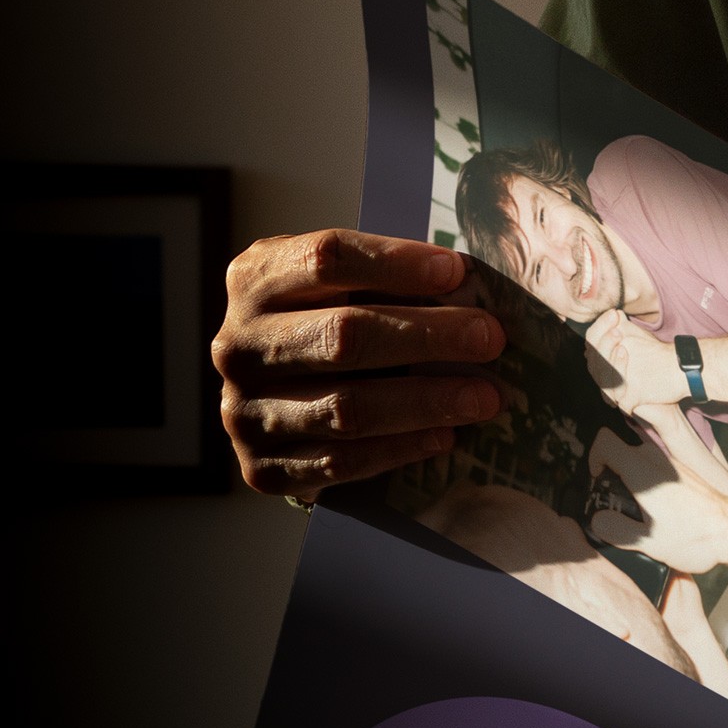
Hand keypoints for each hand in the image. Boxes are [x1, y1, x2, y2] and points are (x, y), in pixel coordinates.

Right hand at [213, 231, 504, 498]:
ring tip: (484, 397)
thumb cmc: (319, 328)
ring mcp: (244, 412)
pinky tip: (444, 436)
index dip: (395, 264)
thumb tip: (464, 283)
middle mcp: (238, 345)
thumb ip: (380, 280)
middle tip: (488, 337)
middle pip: (343, 335)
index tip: (456, 271)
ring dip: (426, 401)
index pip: (326, 259)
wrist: (270, 405)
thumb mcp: (332, 287)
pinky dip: (399, 449)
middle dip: (427, 336)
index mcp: (254, 281)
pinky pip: (341, 462)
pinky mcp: (262, 468)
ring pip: (347, 407)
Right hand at [583, 311, 690, 412]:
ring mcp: (611, 389)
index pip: (592, 340)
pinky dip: (617, 368)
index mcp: (604, 359)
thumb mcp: (637, 342)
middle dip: (602, 336)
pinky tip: (625, 352)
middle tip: (616, 323)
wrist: (673, 386)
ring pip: (599, 370)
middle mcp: (604, 374)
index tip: (613, 312)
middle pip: (592, 354)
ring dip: (607, 350)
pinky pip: (612, 387)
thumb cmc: (654, 363)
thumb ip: (624, 329)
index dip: (601, 326)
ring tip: (619, 335)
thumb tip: (615, 312)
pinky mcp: (622, 401)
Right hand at [586, 428, 727, 574]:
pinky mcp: (686, 472)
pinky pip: (659, 467)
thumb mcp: (648, 542)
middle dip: (612, 471)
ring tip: (637, 507)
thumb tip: (599, 522)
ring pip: (641, 458)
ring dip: (632, 477)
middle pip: (622, 450)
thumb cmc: (697, 536)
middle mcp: (658, 460)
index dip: (593, 457)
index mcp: (642, 472)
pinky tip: (658, 509)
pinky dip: (651, 482)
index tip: (596, 479)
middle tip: (613, 498)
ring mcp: (674, 464)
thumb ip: (615, 530)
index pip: (605, 441)